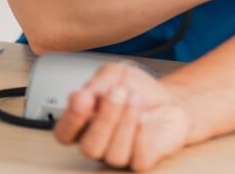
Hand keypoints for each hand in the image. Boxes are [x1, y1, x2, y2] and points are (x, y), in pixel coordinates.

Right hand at [53, 62, 193, 170]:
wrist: (170, 98)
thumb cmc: (138, 89)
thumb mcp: (114, 74)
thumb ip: (97, 83)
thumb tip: (81, 95)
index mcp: (84, 123)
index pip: (65, 133)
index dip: (71, 118)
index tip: (83, 97)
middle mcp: (99, 143)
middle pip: (89, 147)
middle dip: (104, 119)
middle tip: (118, 92)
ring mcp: (120, 154)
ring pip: (113, 154)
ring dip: (125, 123)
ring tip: (135, 99)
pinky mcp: (142, 160)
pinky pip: (137, 159)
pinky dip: (141, 137)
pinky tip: (145, 118)